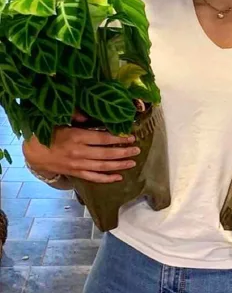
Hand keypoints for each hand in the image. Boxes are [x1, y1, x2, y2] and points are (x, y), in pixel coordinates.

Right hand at [23, 110, 140, 183]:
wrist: (34, 153)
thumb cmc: (47, 133)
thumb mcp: (58, 120)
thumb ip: (75, 115)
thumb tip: (89, 114)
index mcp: (76, 137)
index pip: (102, 138)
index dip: (118, 138)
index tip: (130, 136)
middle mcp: (79, 152)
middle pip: (106, 154)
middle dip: (123, 152)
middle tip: (137, 150)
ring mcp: (78, 165)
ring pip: (102, 167)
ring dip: (119, 165)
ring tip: (132, 162)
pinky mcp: (76, 173)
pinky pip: (94, 177)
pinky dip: (107, 178)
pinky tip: (118, 177)